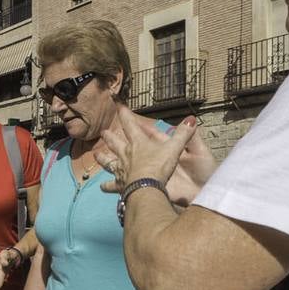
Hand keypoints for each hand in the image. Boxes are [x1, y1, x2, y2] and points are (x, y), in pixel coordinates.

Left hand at [96, 109, 216, 205]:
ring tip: (96, 155)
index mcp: (138, 142)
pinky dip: (107, 186)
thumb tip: (192, 119)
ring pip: (108, 162)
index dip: (122, 111)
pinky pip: (111, 185)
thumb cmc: (159, 166)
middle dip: (109, 136)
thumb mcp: (174, 148)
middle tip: (103, 132)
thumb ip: (183, 134)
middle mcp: (126, 154)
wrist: (146, 187)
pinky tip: (102, 187)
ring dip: (103, 159)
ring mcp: (121, 169)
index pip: (129, 123)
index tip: (115, 101)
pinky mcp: (120, 184)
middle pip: (114, 143)